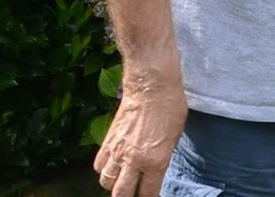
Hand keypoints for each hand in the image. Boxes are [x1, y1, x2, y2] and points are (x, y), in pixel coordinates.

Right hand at [93, 79, 186, 196]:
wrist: (151, 88)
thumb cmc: (170, 108)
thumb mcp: (175, 138)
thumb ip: (162, 159)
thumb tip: (155, 172)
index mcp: (155, 161)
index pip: (148, 193)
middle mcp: (133, 161)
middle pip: (121, 193)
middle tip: (134, 193)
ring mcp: (117, 152)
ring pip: (106, 181)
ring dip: (114, 184)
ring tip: (122, 180)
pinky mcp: (106, 142)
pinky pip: (98, 166)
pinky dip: (104, 170)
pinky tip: (112, 165)